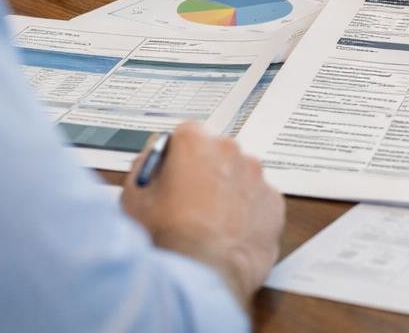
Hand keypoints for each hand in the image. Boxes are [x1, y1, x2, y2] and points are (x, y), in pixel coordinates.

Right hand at [120, 123, 283, 308]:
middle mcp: (231, 152)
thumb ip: (144, 168)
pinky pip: (258, 201)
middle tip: (188, 204)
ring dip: (227, 193)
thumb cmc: (166, 238)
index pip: (185, 134)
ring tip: (208, 225)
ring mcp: (257, 177)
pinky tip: (228, 235)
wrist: (200, 275)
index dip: (176, 155)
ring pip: (240, 177)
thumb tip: (152, 159)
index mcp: (195, 143)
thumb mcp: (134, 200)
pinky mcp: (275, 203)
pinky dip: (247, 214)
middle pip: (216, 154)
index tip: (172, 173)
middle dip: (204, 172)